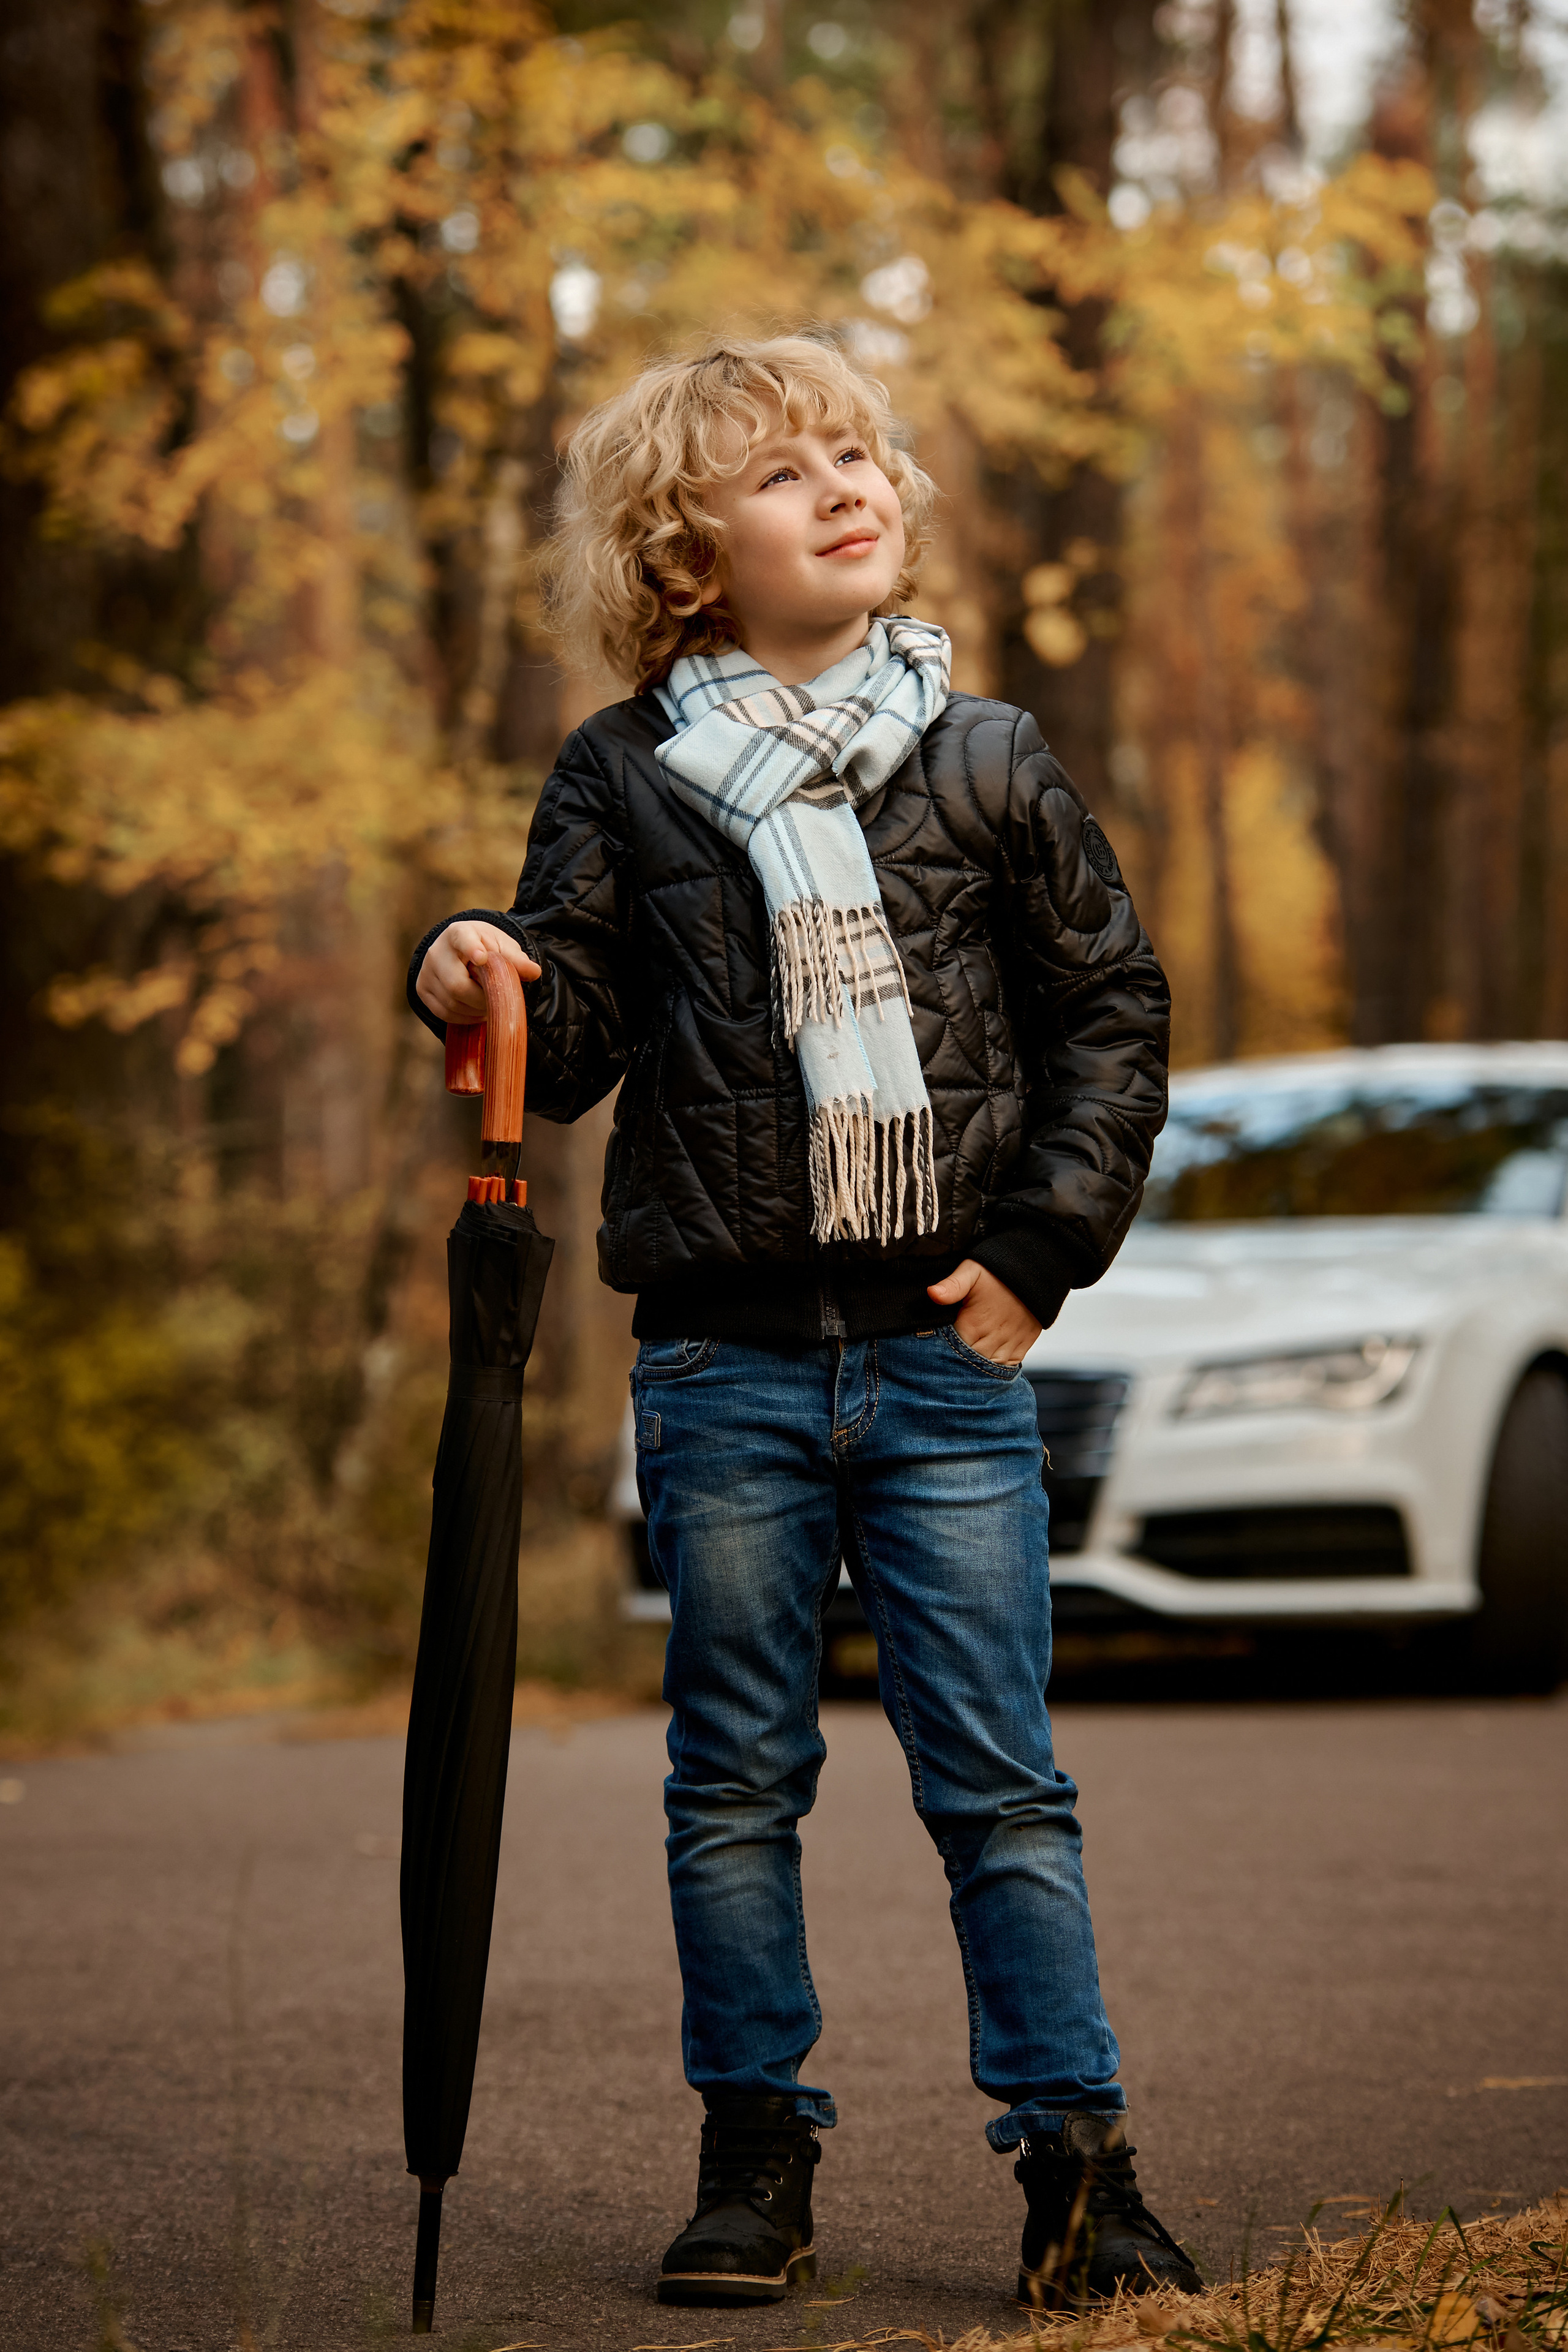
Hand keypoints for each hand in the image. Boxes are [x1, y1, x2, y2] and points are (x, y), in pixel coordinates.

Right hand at [416, 920, 539, 1024]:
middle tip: (497, 1002)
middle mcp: (437, 951)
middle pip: (457, 984)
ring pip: (451, 1003)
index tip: (482, 957)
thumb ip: (517, 959)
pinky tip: (475, 1012)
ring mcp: (426, 971)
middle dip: (481, 999)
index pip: (462, 939)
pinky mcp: (422, 989)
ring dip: (475, 1011)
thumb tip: (534, 972)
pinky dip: (464, 1017)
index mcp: (459, 933)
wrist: (458, 952)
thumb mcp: (502, 947)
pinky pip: (443, 1013)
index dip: (470, 948)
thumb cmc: (485, 948)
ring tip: (488, 1006)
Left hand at [926, 1260, 1040, 1364]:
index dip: (944, 1355)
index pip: (955, 1351)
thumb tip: (932, 1293)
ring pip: (991, 1366)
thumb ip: (952, 1285)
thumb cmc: (998, 1269)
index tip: (936, 1355)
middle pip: (972, 1363)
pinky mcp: (1025, 1341)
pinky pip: (1010, 1363)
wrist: (1035, 1267)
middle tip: (948, 1365)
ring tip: (966, 1369)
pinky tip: (988, 1364)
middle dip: (959, 1365)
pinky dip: (999, 1367)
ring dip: (979, 1368)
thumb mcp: (971, 1271)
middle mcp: (995, 1336)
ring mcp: (1012, 1340)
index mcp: (975, 1323)